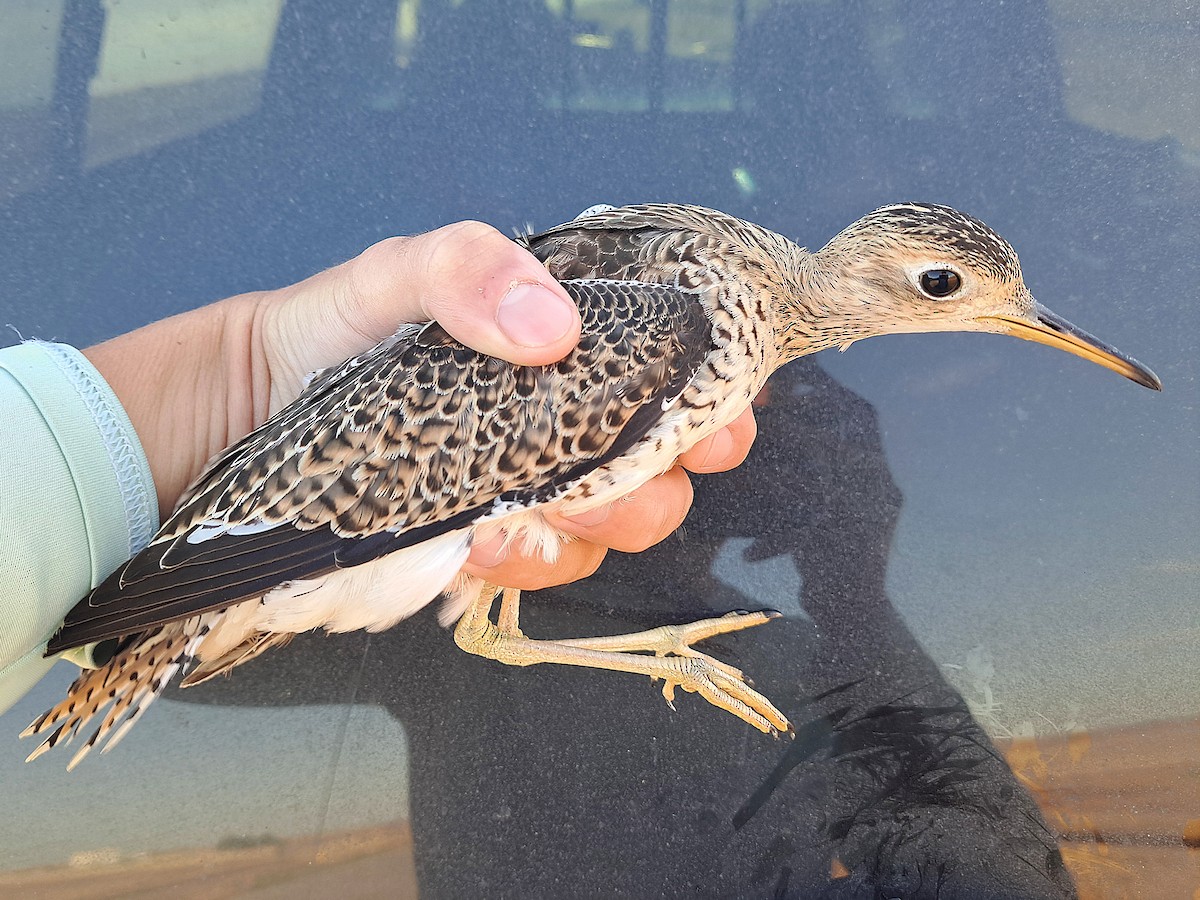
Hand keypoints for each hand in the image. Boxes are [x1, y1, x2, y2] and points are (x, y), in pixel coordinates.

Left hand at [84, 221, 756, 589]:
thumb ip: (464, 267)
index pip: (669, 370)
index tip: (724, 422)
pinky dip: (529, 562)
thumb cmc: (322, 335)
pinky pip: (542, 567)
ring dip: (595, 526)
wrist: (239, 423)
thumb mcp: (389, 276)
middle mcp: (556, 418)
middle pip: (662, 461)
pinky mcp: (484, 542)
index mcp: (559, 346)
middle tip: (626, 472)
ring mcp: (524, 485)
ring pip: (613, 524)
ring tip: (529, 512)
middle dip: (661, 476)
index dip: (713, 396)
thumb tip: (554, 328)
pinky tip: (482, 544)